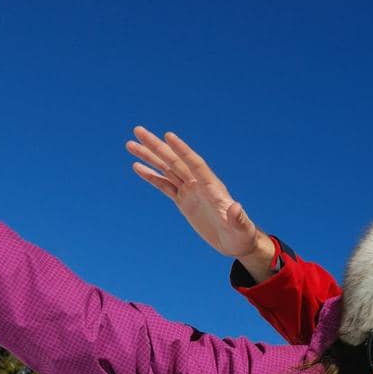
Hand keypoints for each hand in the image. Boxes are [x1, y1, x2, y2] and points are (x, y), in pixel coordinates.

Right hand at [127, 127, 269, 260]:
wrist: (236, 242)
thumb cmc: (241, 235)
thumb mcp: (241, 228)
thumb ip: (237, 217)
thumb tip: (235, 207)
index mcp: (212, 187)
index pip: (195, 164)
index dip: (182, 150)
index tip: (167, 136)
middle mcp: (199, 184)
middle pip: (175, 161)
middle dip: (156, 146)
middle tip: (138, 130)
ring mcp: (190, 191)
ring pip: (166, 169)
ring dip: (149, 156)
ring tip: (131, 144)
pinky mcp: (184, 201)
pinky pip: (164, 185)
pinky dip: (151, 176)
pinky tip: (137, 166)